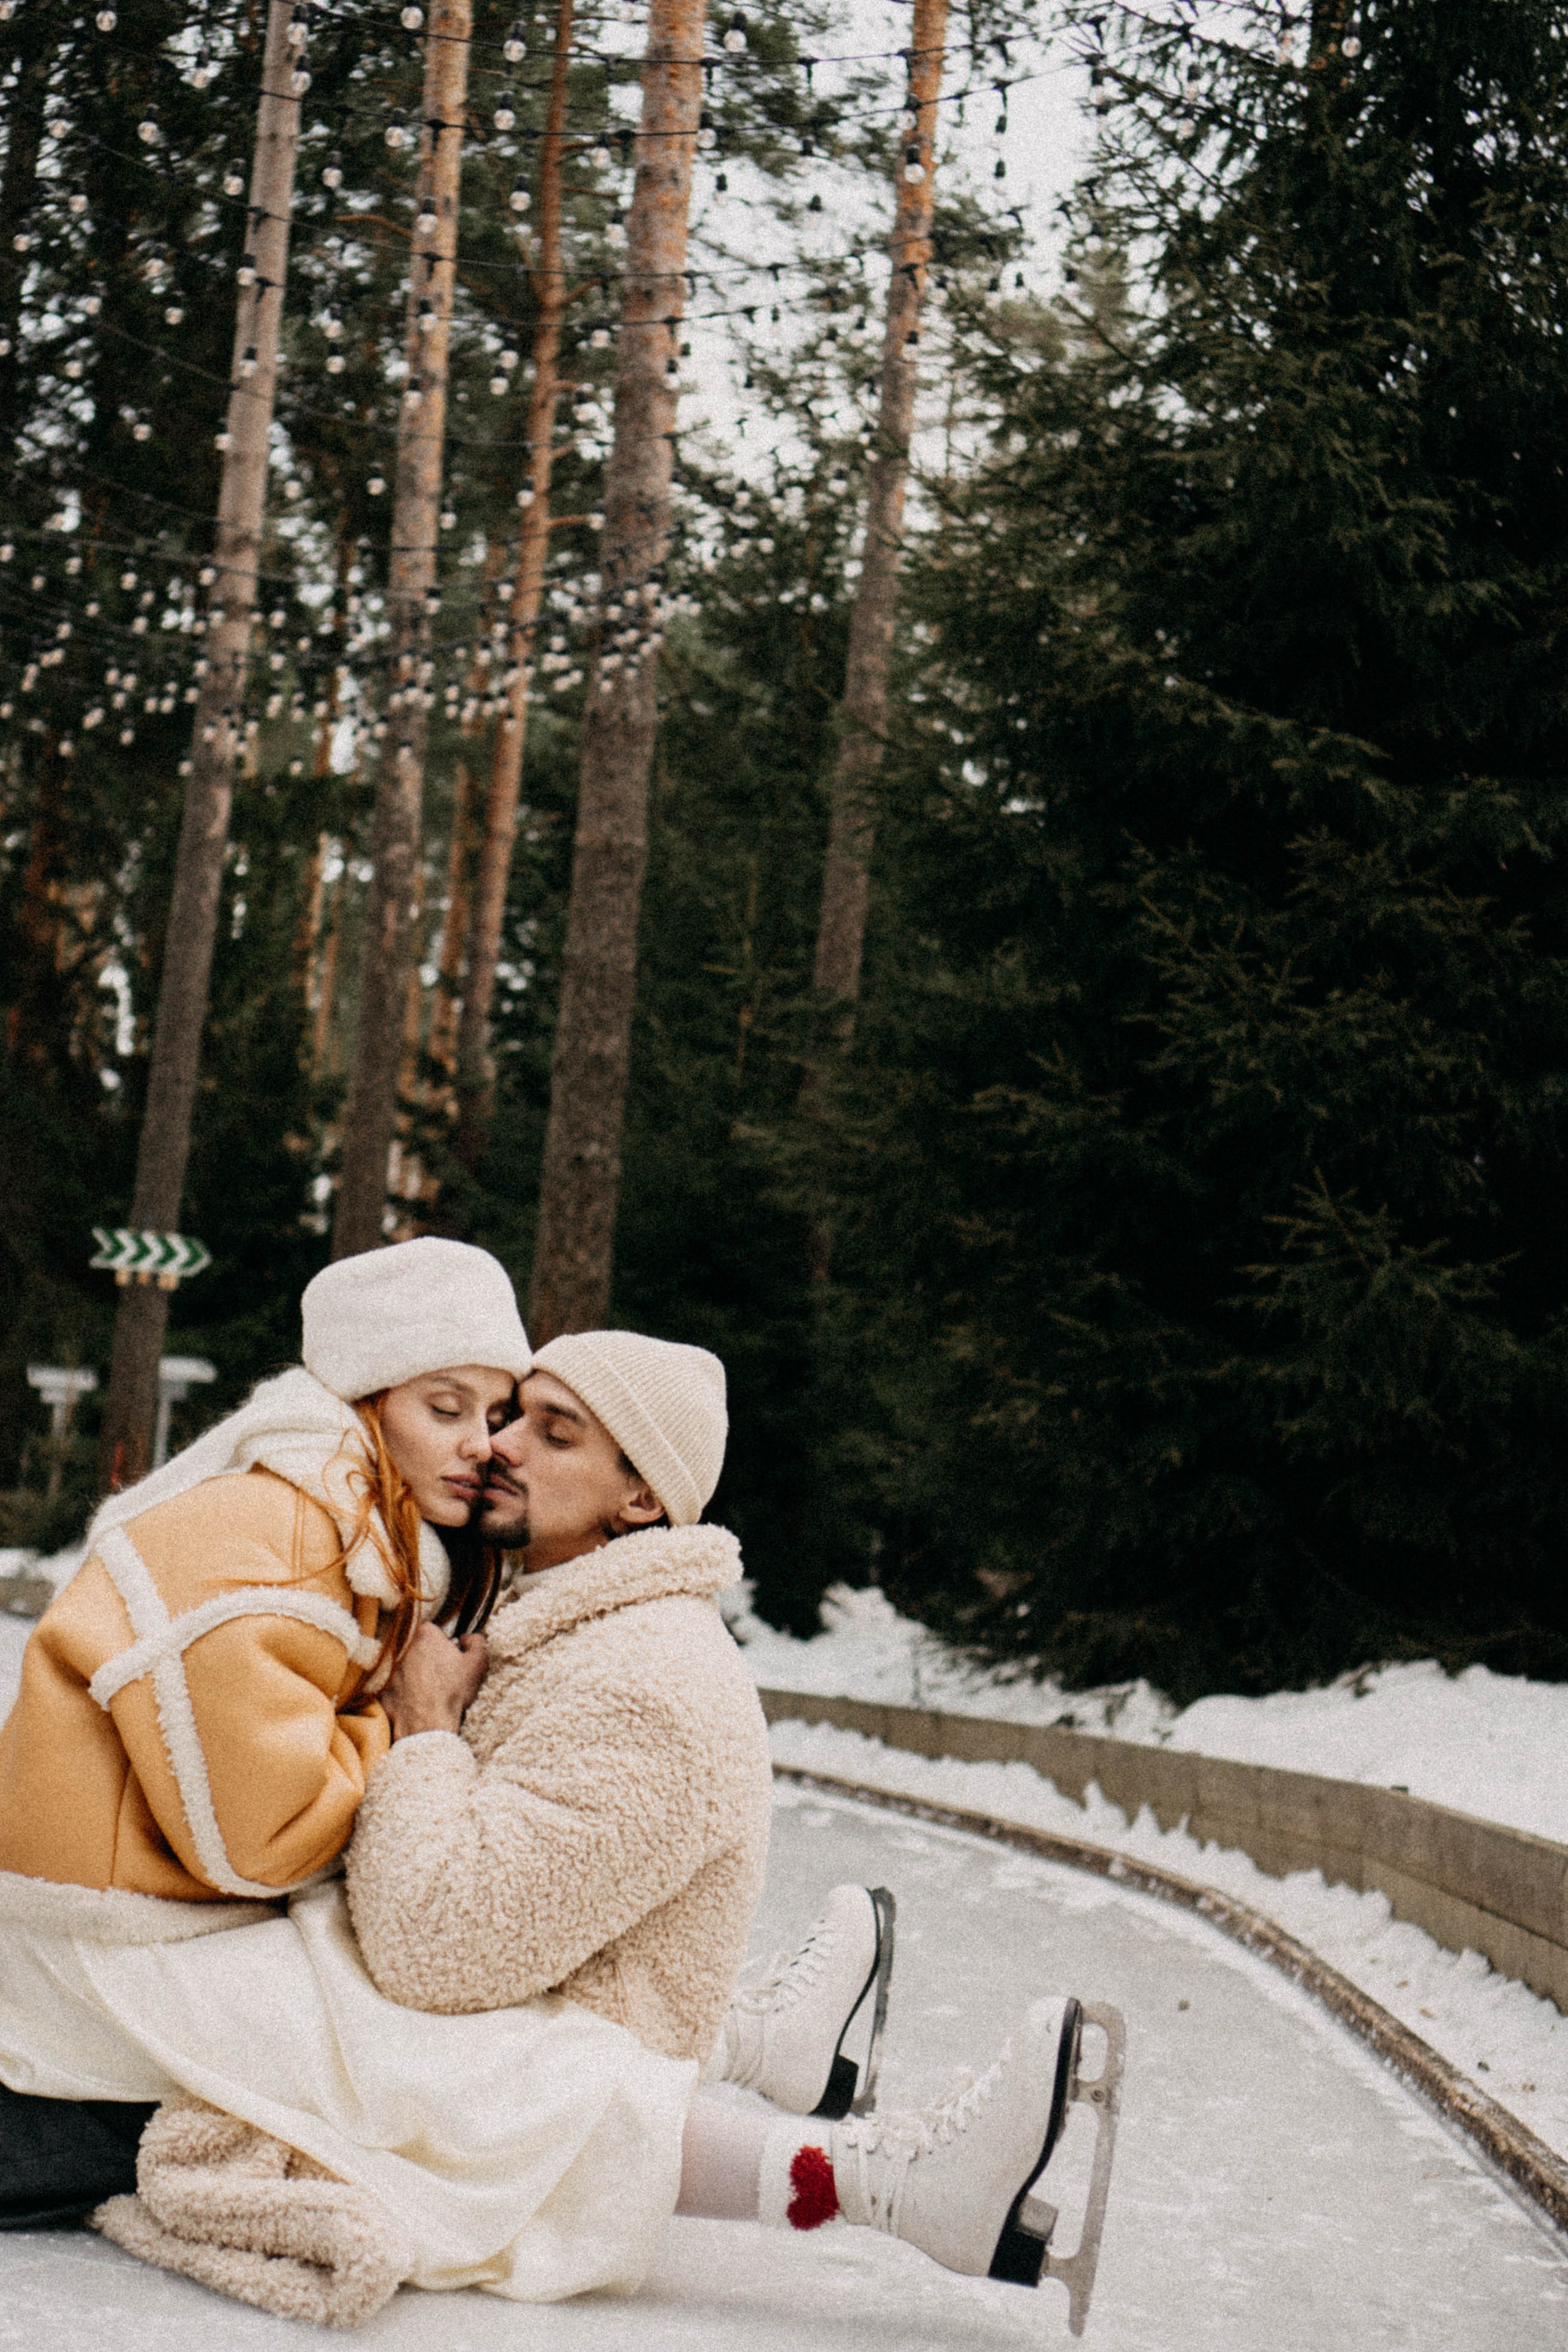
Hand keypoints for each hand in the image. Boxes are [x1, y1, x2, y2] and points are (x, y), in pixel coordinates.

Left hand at [380, 1627, 488, 1741]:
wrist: (428, 1724)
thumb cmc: (452, 1692)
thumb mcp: (478, 1663)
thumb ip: (477, 1642)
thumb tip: (467, 1637)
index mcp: (424, 1634)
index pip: (433, 1630)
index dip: (443, 1644)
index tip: (448, 1658)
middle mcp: (402, 1646)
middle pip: (416, 1646)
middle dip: (426, 1656)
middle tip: (439, 1674)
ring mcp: (388, 1666)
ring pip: (404, 1664)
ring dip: (413, 1672)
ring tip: (427, 1689)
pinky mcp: (381, 1686)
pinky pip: (393, 1684)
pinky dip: (402, 1689)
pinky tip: (414, 1700)